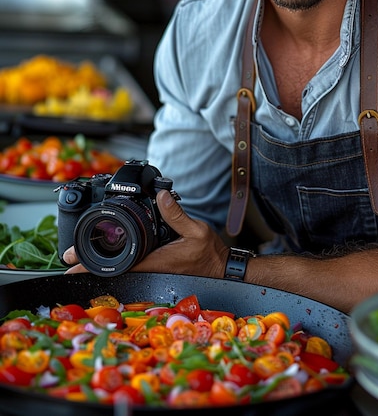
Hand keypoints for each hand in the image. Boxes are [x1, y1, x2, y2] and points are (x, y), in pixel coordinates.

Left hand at [64, 190, 229, 277]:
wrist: (220, 268)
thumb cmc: (210, 253)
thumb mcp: (196, 230)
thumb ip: (177, 214)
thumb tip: (161, 195)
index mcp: (157, 261)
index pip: (118, 264)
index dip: (93, 265)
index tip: (73, 263)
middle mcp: (151, 269)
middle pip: (113, 269)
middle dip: (88, 265)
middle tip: (68, 258)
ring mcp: (152, 270)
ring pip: (121, 269)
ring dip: (100, 263)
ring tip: (80, 256)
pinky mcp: (156, 267)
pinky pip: (131, 265)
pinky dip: (116, 260)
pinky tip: (108, 254)